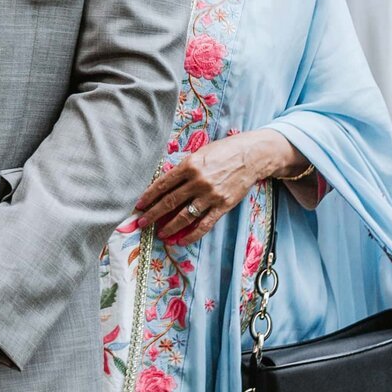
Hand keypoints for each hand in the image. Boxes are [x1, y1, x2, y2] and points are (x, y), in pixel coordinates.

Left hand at [125, 130, 285, 246]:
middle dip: (153, 214)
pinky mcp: (223, 206)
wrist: (251, 156)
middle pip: (170, 201)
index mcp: (189, 166)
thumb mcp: (199, 153)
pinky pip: (204, 224)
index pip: (163, 184)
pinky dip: (191, 234)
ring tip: (160, 234)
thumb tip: (166, 183)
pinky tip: (181, 240)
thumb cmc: (224, 151)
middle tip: (141, 223)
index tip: (139, 205)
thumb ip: (183, 168)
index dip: (149, 196)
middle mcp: (198, 181)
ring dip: (170, 227)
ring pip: (184, 216)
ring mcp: (210, 195)